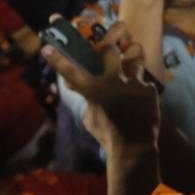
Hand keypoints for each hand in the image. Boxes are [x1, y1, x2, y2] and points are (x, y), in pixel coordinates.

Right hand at [41, 19, 158, 147]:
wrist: (134, 146)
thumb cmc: (107, 134)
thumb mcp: (90, 117)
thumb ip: (89, 99)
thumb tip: (83, 88)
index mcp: (92, 91)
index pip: (70, 72)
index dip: (57, 60)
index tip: (46, 49)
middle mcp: (112, 83)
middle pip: (110, 51)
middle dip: (109, 47)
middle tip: (110, 50)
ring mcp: (132, 84)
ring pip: (134, 61)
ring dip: (132, 64)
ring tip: (131, 76)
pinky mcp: (149, 89)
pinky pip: (143, 84)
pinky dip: (141, 92)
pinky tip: (141, 105)